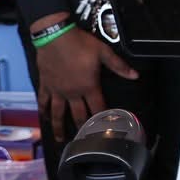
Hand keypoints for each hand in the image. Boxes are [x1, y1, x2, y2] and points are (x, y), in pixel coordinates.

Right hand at [33, 17, 138, 139]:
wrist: (54, 36)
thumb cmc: (80, 43)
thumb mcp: (103, 52)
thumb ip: (119, 66)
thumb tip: (136, 76)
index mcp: (88, 86)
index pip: (97, 107)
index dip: (102, 119)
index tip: (105, 131)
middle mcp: (72, 93)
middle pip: (77, 115)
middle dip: (81, 129)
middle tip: (83, 143)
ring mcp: (57, 90)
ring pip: (57, 113)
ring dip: (59, 127)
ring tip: (60, 140)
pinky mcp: (45, 85)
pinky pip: (43, 101)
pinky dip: (43, 111)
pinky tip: (44, 118)